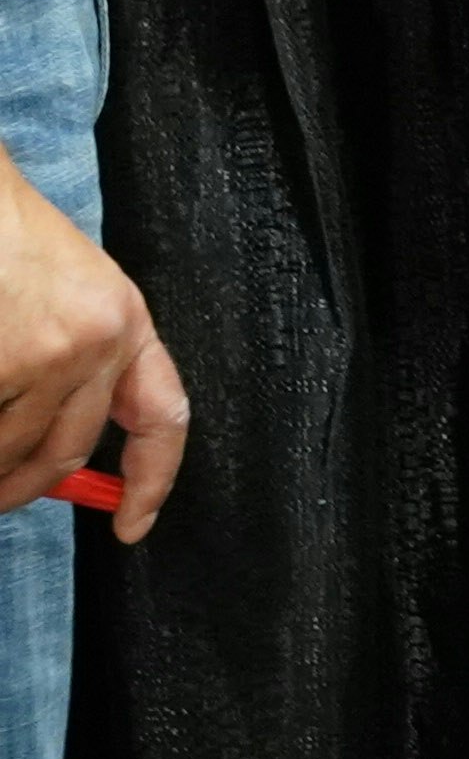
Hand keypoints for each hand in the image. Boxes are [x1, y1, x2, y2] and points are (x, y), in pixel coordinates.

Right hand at [0, 160, 179, 546]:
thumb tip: (41, 452)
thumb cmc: (1, 236)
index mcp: (123, 322)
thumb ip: (69, 365)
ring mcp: (44, 356)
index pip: (163, 416)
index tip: (133, 522)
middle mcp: (97, 342)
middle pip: (61, 455)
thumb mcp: (61, 293)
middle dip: (16, 489)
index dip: (151, 479)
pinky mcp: (1, 365)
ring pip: (2, 450)